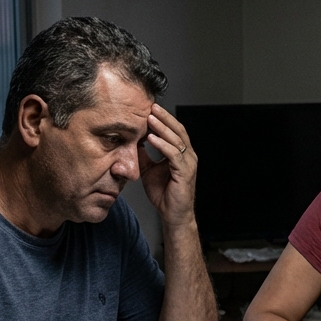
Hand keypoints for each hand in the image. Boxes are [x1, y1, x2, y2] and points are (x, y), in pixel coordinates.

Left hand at [139, 104, 196, 225]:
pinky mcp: (185, 172)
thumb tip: (132, 140)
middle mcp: (188, 155)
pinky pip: (174, 155)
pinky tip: (152, 138)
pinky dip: (163, 145)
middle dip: (164, 117)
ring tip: (150, 118)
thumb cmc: (164, 193)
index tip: (148, 108)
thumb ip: (143, 154)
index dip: (162, 119)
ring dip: (163, 127)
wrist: (172, 214)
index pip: (173, 130)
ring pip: (177, 139)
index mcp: (180, 153)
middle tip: (151, 106)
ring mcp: (188, 163)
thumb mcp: (148, 169)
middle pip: (178, 130)